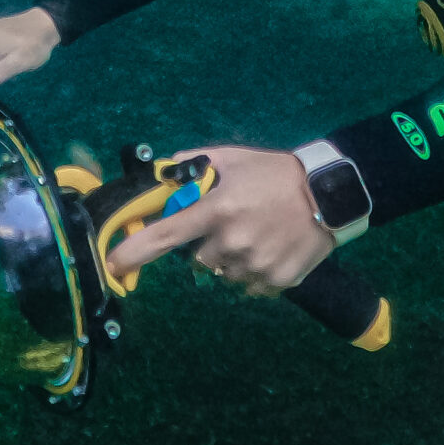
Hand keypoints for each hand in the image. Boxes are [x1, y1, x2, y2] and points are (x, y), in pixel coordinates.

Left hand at [104, 145, 332, 296]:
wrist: (330, 194)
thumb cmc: (275, 172)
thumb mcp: (233, 158)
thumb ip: (194, 165)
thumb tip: (162, 174)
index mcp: (217, 210)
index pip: (165, 236)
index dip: (134, 252)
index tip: (113, 264)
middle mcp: (231, 242)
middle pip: (196, 261)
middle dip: (206, 246)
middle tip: (232, 224)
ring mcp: (254, 266)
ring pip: (223, 275)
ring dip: (232, 260)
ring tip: (257, 234)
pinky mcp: (276, 282)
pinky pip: (249, 286)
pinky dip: (255, 272)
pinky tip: (272, 248)